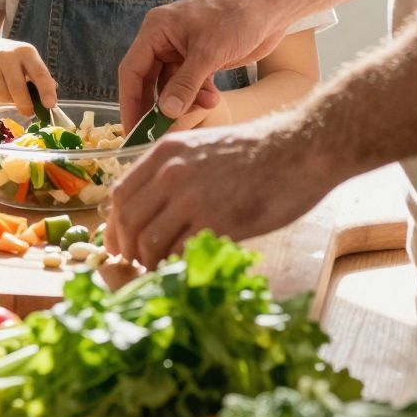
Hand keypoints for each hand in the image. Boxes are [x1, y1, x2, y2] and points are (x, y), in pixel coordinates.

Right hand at [0, 37, 57, 112]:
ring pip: (2, 97)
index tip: (50, 105)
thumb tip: (50, 101)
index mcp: (25, 51)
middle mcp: (6, 55)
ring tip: (12, 100)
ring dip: (10, 104)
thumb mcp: (31, 63)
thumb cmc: (15, 62)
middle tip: (29, 113)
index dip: (45, 91)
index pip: (39, 73)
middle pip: (17, 89)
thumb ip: (42, 80)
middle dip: (25, 105)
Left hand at [107, 115, 339, 267]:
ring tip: (164, 268)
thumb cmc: (259, 151)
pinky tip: (188, 268)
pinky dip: (177, 266)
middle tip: (138, 264)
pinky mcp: (218, 222)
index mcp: (166, 152)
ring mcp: (193, 198)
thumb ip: (174, 172)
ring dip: (151, 262)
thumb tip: (154, 208)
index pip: (121, 194)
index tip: (119, 244)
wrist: (301, 149)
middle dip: (128, 249)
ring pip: (148, 242)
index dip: (115, 225)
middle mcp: (172, 173)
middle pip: (128, 220)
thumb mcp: (204, 148)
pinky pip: (180, 253)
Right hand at [117, 0, 285, 127]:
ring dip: (186, 101)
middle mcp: (164, 40)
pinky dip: (199, 95)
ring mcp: (182, 50)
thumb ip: (185, 84)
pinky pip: (190, 85)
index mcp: (156, 29)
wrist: (270, 5)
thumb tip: (166, 113)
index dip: (130, 102)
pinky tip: (213, 98)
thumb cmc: (237, 16)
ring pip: (172, 86)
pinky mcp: (201, 59)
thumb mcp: (209, 52)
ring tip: (206, 104)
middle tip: (161, 133)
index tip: (133, 131)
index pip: (132, 70)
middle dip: (158, 106)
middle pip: (149, 81)